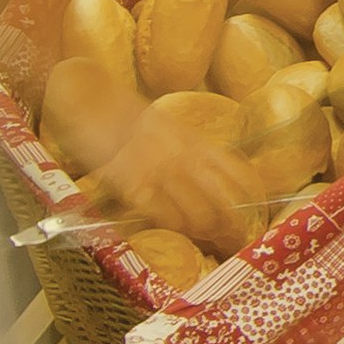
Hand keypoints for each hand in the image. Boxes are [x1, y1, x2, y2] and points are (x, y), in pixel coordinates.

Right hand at [87, 104, 263, 255]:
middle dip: (234, 229)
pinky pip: (163, 217)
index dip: (252, 200)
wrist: (88, 97)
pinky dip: (174, 229)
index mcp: (196, 142)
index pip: (239, 175)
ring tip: (210, 245)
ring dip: (207, 234)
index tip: (255, 218)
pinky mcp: (132, 185)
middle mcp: (184, 157)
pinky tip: (177, 233)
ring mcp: (159, 171)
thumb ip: (190, 152)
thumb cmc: (124, 114)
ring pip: (199, 215)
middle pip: (225, 202)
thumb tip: (212, 182)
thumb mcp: (168, 127)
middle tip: (235, 244)